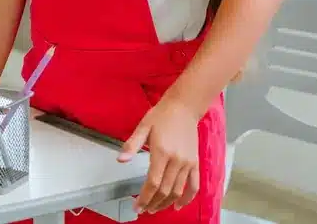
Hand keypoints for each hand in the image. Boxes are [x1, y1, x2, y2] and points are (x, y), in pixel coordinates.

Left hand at [117, 97, 199, 215]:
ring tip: (155, 208)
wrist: (184, 107)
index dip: (144, 198)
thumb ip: (131, 145)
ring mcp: (188, 163)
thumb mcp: (143, 127)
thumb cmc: (161, 115)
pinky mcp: (195, 163)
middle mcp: (176, 160)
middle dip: (153, 203)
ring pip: (178, 191)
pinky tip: (178, 205)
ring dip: (166, 203)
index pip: (152, 183)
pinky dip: (187, 198)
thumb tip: (120, 160)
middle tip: (144, 209)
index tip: (137, 206)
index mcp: (161, 152)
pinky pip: (194, 185)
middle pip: (164, 190)